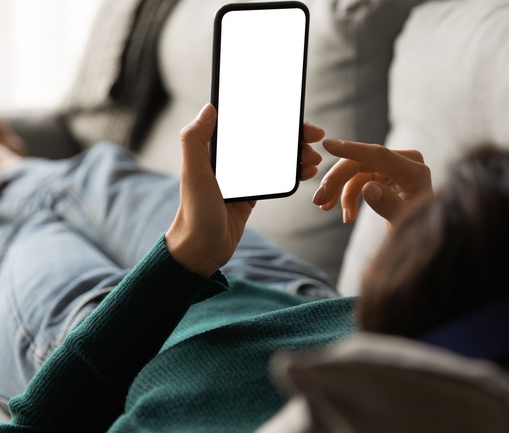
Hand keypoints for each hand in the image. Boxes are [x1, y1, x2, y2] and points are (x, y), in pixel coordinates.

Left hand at [165, 104, 326, 276]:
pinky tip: (307, 171)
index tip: (297, 118)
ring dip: (297, 153)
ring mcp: (244, 175)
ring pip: (276, 156)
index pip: (251, 123)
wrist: (201, 249)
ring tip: (314, 158)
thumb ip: (195, 140)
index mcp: (216, 149)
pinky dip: (293, 172)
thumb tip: (210, 107)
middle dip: (293, 135)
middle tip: (315, 137)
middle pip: (268, 137)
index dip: (276, 117)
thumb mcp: (193, 174)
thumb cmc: (194, 213)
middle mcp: (231, 159)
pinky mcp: (252, 193)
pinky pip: (277, 176)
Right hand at [312, 140, 431, 227]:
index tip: (328, 145)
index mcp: (414, 171)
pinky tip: (347, 215)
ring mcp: (395, 167)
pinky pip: (360, 179)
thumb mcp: (404, 222)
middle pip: (362, 162)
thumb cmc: (418, 231)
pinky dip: (349, 195)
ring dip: (339, 190)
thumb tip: (368, 188)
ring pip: (356, 171)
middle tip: (318, 200)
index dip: (352, 149)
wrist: (426, 237)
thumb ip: (389, 205)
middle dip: (336, 180)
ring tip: (325, 208)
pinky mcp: (386, 174)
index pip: (379, 155)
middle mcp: (405, 162)